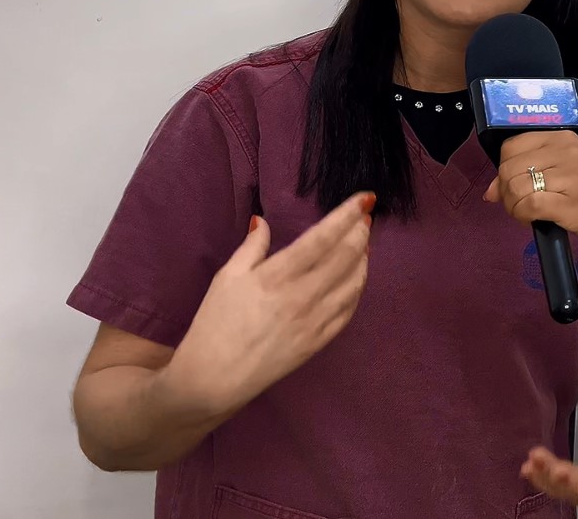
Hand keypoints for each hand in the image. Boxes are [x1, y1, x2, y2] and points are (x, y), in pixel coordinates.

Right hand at [159, 192, 374, 415]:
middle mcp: (302, 296)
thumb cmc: (215, 324)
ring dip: (363, 259)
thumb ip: (251, 247)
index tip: (364, 199)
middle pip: (345, 256)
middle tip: (364, 219)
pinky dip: (357, 288)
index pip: (322, 238)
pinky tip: (356, 277)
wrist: (213, 378)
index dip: (346, 215)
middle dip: (359, 233)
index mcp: (277, 276)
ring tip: (363, 244)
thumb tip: (262, 220)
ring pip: (353, 283)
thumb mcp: (226, 278)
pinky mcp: (319, 342)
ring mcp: (314, 321)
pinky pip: (348, 310)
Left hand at [483, 132, 577, 253]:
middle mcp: (567, 153)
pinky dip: (522, 215)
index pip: (513, 145)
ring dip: (513, 205)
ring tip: (525, 212)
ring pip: (517, 186)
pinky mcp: (570, 204)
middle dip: (505, 190)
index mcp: (564, 139)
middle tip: (517, 203)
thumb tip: (491, 190)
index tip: (511, 183)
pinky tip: (531, 219)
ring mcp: (570, 178)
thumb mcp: (567, 171)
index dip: (504, 167)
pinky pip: (529, 205)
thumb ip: (529, 172)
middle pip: (510, 167)